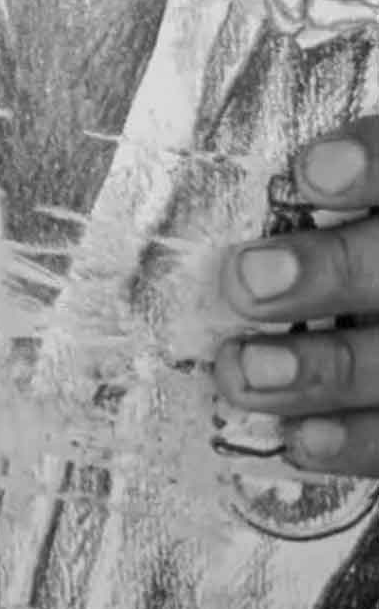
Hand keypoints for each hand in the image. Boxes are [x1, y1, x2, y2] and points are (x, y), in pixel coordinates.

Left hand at [215, 115, 378, 472]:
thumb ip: (335, 177)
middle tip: (246, 282)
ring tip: (243, 372)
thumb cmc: (349, 236)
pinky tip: (300, 440)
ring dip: (327, 372)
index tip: (308, 174)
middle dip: (332, 275)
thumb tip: (263, 174)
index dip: (375, 164)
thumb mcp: (357, 187)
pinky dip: (361, 443)